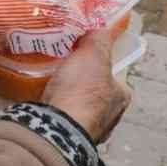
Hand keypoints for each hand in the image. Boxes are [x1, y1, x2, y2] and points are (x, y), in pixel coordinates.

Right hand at [42, 20, 131, 142]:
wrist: (57, 128)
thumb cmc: (81, 91)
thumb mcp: (93, 54)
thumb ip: (99, 39)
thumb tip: (101, 27)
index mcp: (121, 96)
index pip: (114, 74)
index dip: (99, 62)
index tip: (82, 54)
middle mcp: (111, 116)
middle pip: (96, 90)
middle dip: (81, 80)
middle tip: (64, 66)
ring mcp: (90, 129)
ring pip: (79, 105)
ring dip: (67, 96)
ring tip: (51, 81)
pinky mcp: (69, 137)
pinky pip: (63, 116)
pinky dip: (56, 109)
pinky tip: (45, 99)